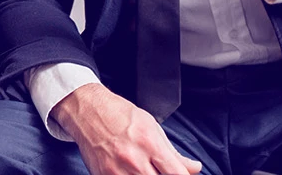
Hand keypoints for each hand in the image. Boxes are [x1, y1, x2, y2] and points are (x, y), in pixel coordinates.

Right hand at [55, 84, 201, 174]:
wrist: (88, 112)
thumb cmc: (120, 116)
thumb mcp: (152, 127)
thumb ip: (174, 153)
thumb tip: (194, 168)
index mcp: (149, 143)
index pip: (176, 174)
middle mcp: (133, 159)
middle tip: (161, 170)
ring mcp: (117, 171)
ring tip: (148, 170)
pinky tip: (133, 172)